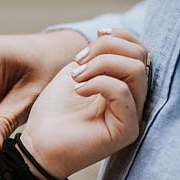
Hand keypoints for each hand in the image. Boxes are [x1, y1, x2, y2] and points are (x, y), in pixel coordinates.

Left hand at [20, 29, 148, 179]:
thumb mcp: (79, 71)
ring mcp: (134, 116)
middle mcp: (135, 100)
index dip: (119, 36)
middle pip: (140, 56)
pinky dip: (98, 83)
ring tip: (77, 77)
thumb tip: (112, 36)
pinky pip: (123, 93)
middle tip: (79, 62)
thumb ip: (99, 56)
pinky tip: (78, 91)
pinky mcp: (127, 130)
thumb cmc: (55, 111)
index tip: (94, 37)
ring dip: (101, 64)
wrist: (39, 143)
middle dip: (106, 48)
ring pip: (136, 71)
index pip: (141, 50)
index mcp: (127, 85)